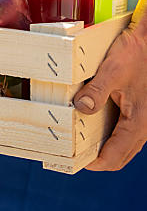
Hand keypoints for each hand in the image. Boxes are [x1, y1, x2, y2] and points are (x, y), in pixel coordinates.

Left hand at [74, 18, 146, 170]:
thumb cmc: (137, 53)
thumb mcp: (112, 70)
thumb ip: (97, 91)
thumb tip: (81, 108)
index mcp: (138, 122)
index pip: (115, 156)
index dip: (95, 163)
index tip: (76, 162)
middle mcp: (143, 125)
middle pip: (120, 154)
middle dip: (99, 158)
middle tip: (77, 154)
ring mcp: (142, 118)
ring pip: (124, 144)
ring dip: (105, 146)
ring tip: (83, 141)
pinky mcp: (139, 109)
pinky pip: (125, 130)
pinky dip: (111, 133)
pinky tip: (95, 122)